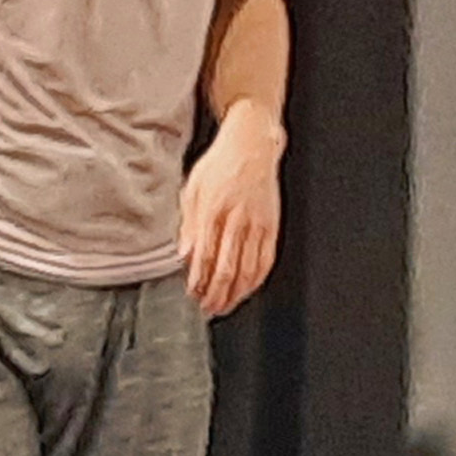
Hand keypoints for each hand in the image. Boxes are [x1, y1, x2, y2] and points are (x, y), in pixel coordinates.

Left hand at [180, 120, 284, 317]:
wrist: (252, 145)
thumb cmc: (220, 164)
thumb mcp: (193, 189)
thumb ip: (188, 225)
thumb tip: (184, 256)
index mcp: (213, 210)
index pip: (204, 257)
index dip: (198, 282)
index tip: (192, 295)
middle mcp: (237, 220)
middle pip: (227, 268)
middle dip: (216, 295)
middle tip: (208, 309)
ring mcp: (257, 224)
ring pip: (248, 269)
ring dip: (236, 293)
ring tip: (225, 306)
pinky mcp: (272, 225)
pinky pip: (266, 260)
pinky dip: (257, 279)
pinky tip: (248, 289)